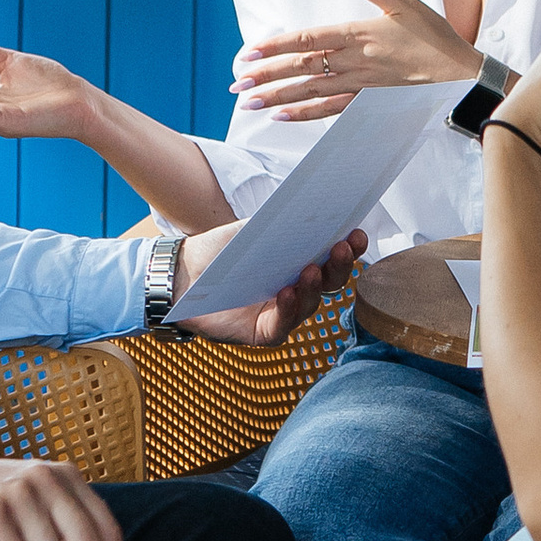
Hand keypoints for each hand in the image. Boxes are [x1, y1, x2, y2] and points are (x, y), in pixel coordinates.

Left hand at [169, 225, 367, 344]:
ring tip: (310, 269)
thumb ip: (280, 223)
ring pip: (309, 304)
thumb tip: (312, 207)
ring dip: (313, 286)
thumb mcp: (252, 231)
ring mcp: (283, 313)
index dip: (349, 247)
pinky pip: (282, 325)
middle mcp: (299, 290)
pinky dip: (287, 309)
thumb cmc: (221, 251)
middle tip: (342, 246)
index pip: (333, 257)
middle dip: (339, 265)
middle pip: (330, 282)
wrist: (183, 273)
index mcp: (301, 264)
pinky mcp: (264, 332)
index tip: (357, 232)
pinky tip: (286, 293)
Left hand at [233, 0, 475, 118]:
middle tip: (236, 85)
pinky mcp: (369, 105)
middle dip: (266, 76)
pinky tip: (283, 116)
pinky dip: (305, 115)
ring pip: (310, 92)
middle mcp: (354, 62)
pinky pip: (330, 111)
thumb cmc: (434, 37)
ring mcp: (360, 87)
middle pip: (300, 68)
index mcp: (358, 34)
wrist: (461, 77)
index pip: (306, 39)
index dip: (275, 46)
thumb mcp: (405, 3)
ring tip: (248, 103)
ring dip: (277, 98)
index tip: (247, 53)